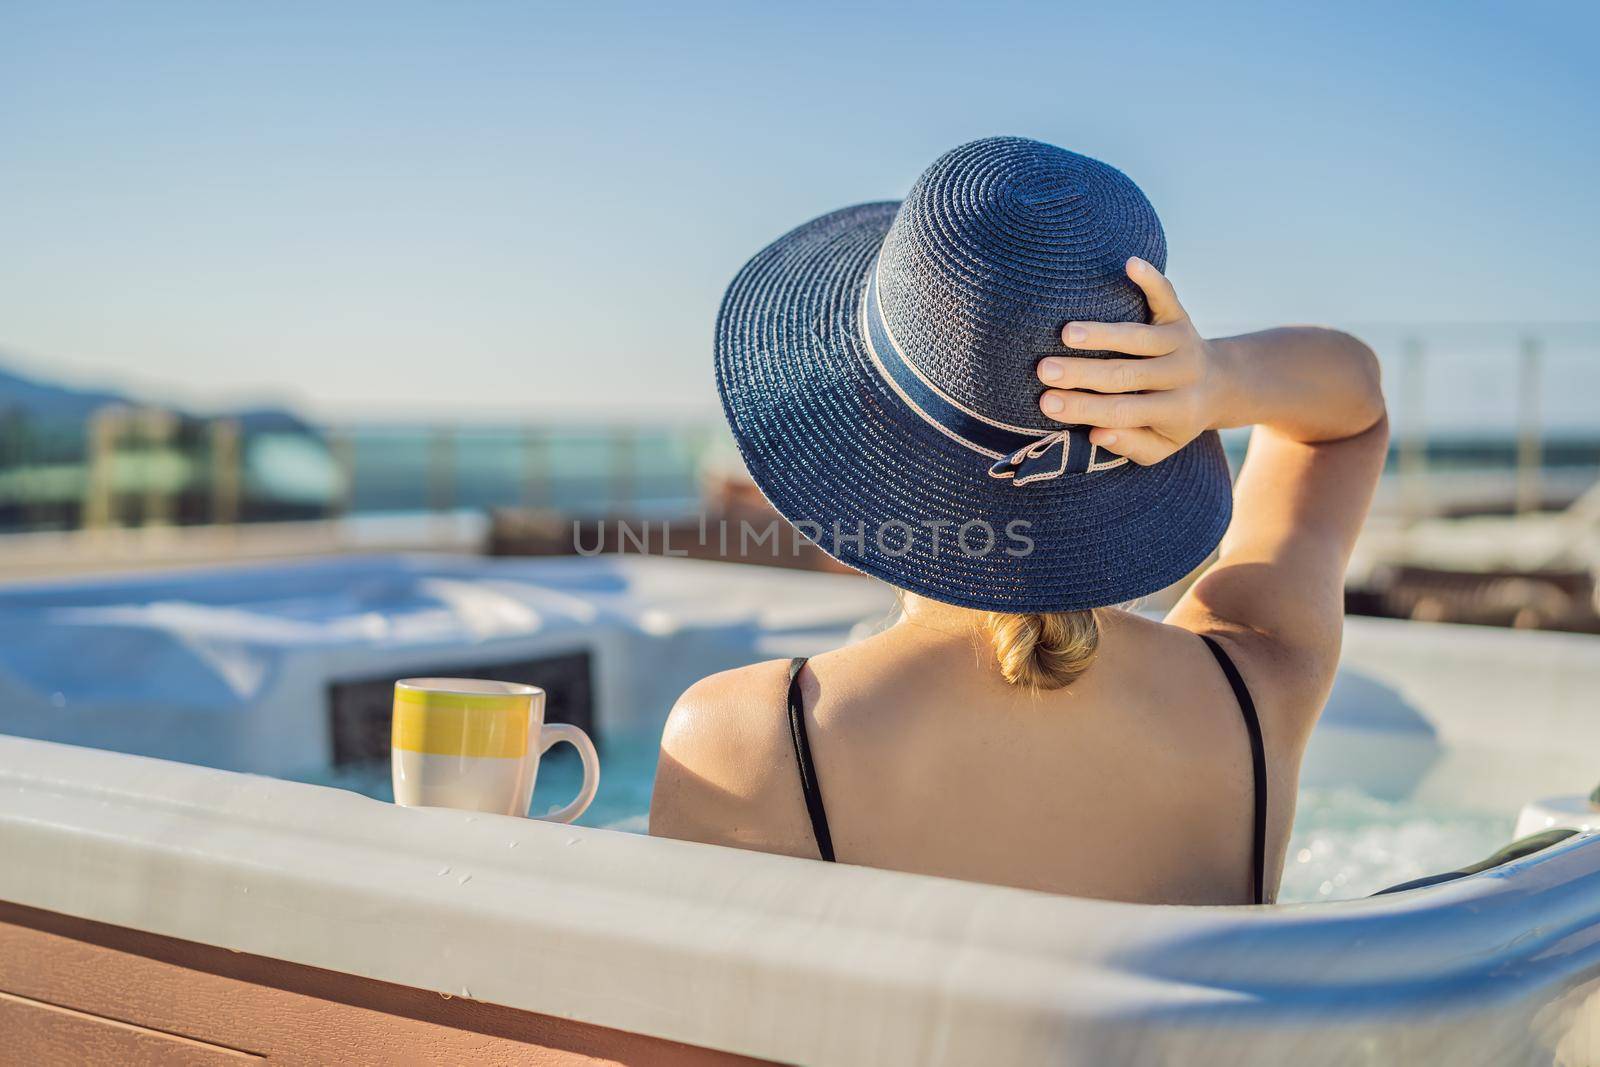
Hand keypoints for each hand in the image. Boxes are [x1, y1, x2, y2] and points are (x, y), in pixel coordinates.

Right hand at [1036, 257, 1220, 465]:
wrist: (1218, 384)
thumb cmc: (1173, 419)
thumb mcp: (1159, 446)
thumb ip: (1129, 444)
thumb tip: (1097, 432)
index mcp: (1175, 412)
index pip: (1122, 412)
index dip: (1083, 408)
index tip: (1046, 403)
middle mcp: (1181, 376)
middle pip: (1125, 374)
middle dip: (1082, 373)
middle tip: (1043, 370)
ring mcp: (1182, 342)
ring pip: (1138, 337)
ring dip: (1102, 334)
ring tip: (1066, 333)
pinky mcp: (1180, 316)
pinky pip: (1166, 296)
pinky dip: (1151, 279)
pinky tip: (1130, 263)